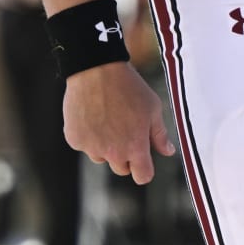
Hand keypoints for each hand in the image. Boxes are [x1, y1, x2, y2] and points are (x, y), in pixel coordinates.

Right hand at [62, 61, 174, 183]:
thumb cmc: (128, 86)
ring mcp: (92, 147)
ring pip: (100, 156)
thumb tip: (168, 152)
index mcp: (135, 147)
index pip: (142, 176)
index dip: (144, 168)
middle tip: (123, 130)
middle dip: (125, 155)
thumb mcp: (152, 107)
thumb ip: (159, 134)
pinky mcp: (75, 139)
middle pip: (121, 168)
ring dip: (104, 145)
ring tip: (106, 117)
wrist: (96, 68)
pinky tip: (91, 114)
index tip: (142, 159)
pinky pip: (83, 144)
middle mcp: (113, 152)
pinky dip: (87, 134)